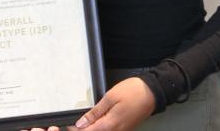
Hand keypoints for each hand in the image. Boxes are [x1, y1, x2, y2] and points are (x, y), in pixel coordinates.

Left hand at [21, 77, 155, 130]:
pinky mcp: (124, 128)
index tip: (66, 126)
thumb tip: (81, 123)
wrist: (153, 93)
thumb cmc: (133, 92)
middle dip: (82, 130)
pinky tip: (93, 123)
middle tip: (71, 124)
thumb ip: (95, 112)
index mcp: (110, 125)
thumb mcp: (110, 97)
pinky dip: (98, 128)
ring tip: (80, 123)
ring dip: (90, 129)